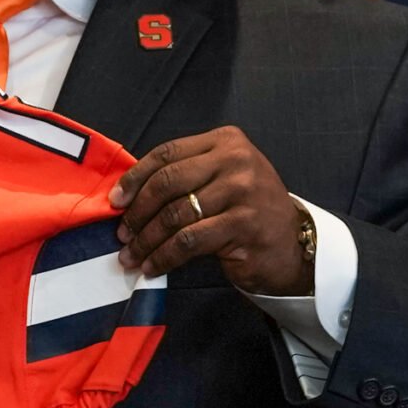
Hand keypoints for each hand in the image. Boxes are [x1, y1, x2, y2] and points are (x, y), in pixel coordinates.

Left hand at [110, 126, 313, 294]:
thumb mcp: (221, 178)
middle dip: (138, 211)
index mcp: (226, 141)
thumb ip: (185, 176)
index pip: (167, 153)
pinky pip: (188, 241)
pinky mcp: (243, 225)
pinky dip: (164, 256)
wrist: (291, 244)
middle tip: (122, 233)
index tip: (116, 200)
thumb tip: (128, 195)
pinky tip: (153, 266)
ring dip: (146, 239)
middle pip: (167, 182)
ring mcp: (242, 191)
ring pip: (174, 215)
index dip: (136, 177)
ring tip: (131, 256)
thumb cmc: (247, 210)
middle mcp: (236, 160)